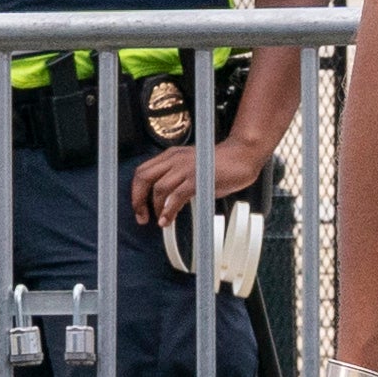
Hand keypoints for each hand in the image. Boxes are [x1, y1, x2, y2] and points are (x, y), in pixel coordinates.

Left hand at [130, 132, 269, 233]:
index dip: (136, 191)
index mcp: (171, 156)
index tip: (139, 208)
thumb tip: (164, 202)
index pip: (142, 171)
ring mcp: (186, 168)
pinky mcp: (197, 178)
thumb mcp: (191, 169)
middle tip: (142, 217)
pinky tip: (167, 219)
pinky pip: (176, 196)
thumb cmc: (219, 165)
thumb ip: (176, 181)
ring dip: (155, 208)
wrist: (241, 157)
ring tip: (160, 221)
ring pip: (159, 188)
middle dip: (138, 200)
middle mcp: (175, 159)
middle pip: (144, 178)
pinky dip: (169, 210)